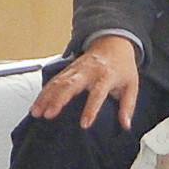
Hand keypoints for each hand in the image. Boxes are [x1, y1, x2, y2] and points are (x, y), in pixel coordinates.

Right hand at [32, 33, 148, 127]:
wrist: (113, 43)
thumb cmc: (122, 67)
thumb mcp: (131, 85)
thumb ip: (128, 106)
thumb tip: (125, 125)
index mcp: (106, 76)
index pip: (97, 94)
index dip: (90, 109)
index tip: (84, 125)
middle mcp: (88, 71)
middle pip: (71, 84)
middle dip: (58, 100)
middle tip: (48, 114)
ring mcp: (76, 69)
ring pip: (58, 82)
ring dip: (46, 97)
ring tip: (36, 112)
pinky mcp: (68, 69)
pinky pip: (53, 80)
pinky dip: (43, 92)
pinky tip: (36, 104)